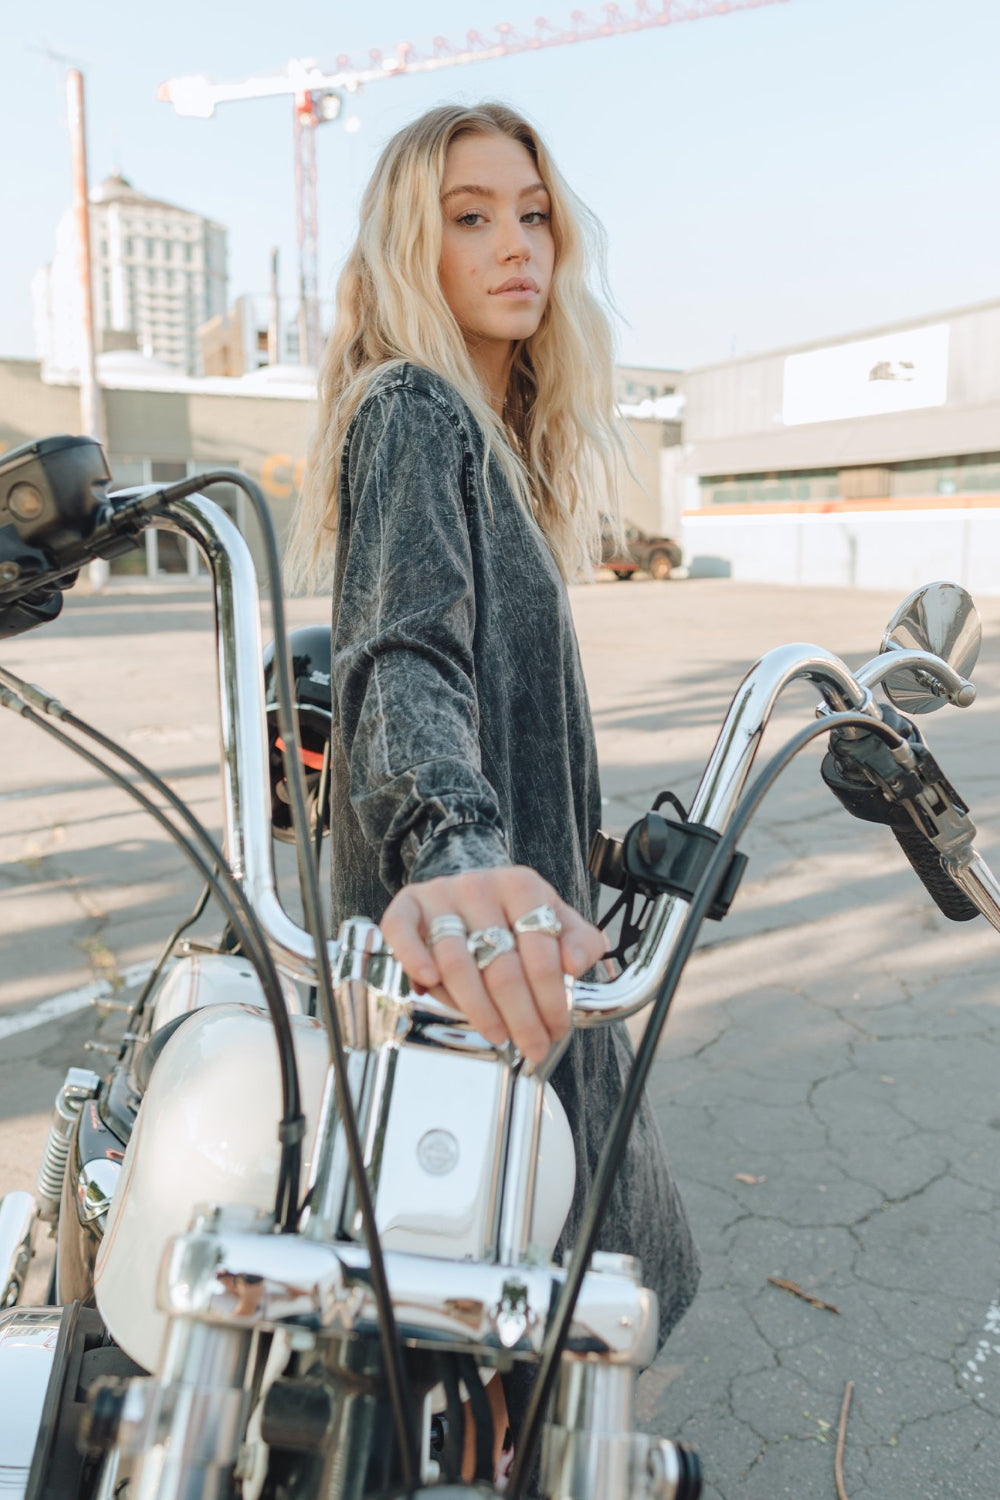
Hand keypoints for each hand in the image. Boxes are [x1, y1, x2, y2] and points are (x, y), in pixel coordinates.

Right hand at [380, 866, 604, 1063]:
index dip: (551, 998)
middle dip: (521, 1016)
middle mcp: (479, 887)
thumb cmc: (516, 914)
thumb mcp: (558, 920)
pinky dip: (412, 957)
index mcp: (521, 887)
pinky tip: (428, 983)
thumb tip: (577, 962)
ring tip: (497, 1034)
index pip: (540, 951)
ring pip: (455, 961)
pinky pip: (402, 931)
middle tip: (532, 1045)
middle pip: (500, 965)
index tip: (556, 1028)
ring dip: (477, 1008)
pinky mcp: (408, 906)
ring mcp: (440, 896)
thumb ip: (581, 941)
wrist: (473, 887)